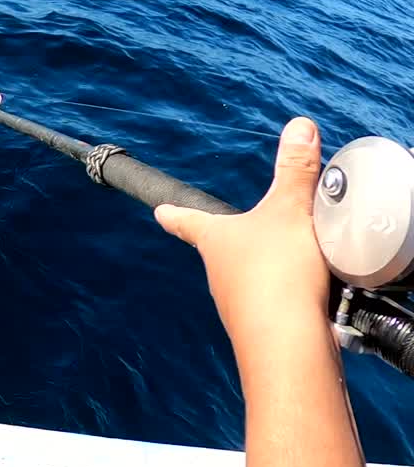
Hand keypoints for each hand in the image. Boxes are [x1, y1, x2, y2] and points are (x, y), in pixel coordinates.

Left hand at [154, 117, 331, 353]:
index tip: (159, 212)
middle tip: (249, 233)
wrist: (285, 341)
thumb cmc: (277, 271)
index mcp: (214, 239)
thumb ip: (296, 170)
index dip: (175, 214)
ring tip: (290, 262)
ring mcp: (235, 302)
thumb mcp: (291, 210)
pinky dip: (285, 295)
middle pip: (220, 251)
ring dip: (265, 270)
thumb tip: (299, 125)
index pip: (188, 220)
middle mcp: (217, 272)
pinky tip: (307, 293)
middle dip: (232, 242)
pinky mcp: (259, 325)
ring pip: (246, 279)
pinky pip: (272, 303)